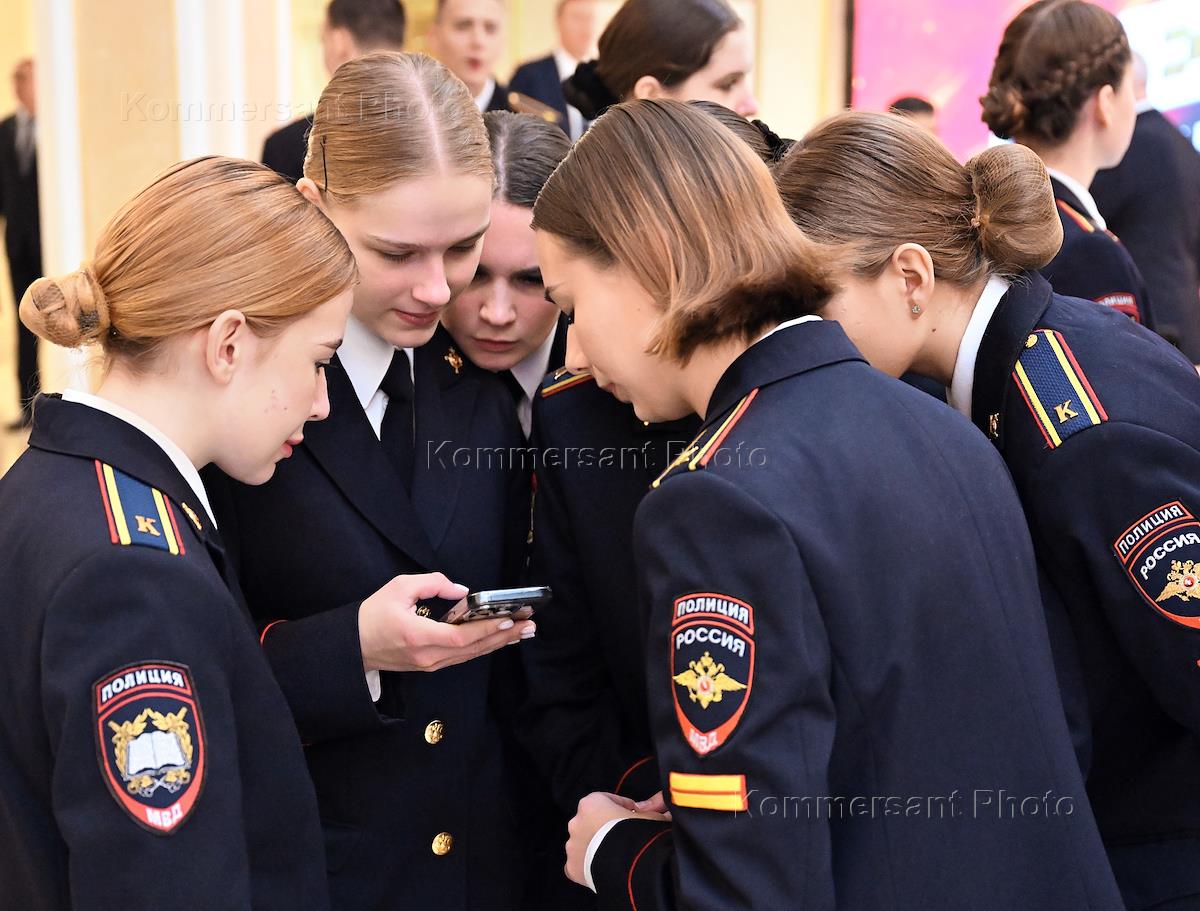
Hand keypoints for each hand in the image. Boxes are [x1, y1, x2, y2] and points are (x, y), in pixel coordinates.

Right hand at [359, 573, 534, 672]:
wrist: (352, 646)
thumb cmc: (373, 615)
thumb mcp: (399, 588)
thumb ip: (432, 584)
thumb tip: (462, 591)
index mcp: (417, 636)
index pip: (460, 637)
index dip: (486, 630)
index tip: (508, 620)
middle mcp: (427, 656)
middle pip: (473, 649)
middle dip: (504, 636)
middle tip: (529, 624)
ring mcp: (429, 664)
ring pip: (471, 655)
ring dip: (498, 643)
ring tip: (523, 631)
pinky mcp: (430, 665)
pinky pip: (463, 657)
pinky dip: (484, 647)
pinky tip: (500, 640)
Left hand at [565, 791, 669, 887]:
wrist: (627, 861)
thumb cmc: (637, 832)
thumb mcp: (651, 815)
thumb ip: (649, 810)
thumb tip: (654, 810)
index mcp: (591, 802)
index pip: (607, 800)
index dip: (623, 807)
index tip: (634, 815)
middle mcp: (576, 821)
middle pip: (592, 822)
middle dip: (606, 827)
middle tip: (625, 837)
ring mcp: (571, 846)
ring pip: (584, 844)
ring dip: (596, 846)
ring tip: (616, 855)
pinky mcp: (572, 868)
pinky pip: (580, 865)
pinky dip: (589, 866)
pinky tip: (604, 869)